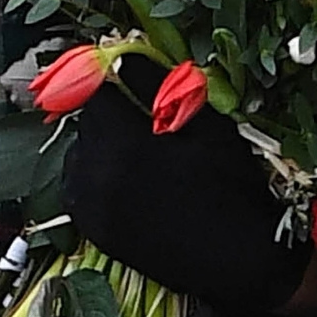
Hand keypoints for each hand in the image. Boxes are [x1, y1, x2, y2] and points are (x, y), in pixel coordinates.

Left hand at [61, 54, 310, 316]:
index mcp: (121, 143)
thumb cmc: (231, 185)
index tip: (134, 88)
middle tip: (145, 123)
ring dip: (100, 147)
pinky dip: (95, 179)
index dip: (116, 84)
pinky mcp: (93, 230)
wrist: (238, 260)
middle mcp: (94, 175)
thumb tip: (122, 56)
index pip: (96, 93)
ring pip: (78, 155)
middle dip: (110, 115)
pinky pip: (78, 189)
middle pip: (86, 123)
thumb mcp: (204, 125)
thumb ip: (157, 87)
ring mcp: (91, 207)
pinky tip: (127, 182)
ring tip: (138, 155)